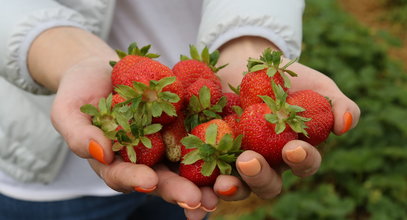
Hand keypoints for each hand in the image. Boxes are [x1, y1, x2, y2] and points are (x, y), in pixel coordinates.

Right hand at [28, 27, 215, 219]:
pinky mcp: (182, 124)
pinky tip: (233, 150)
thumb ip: (79, 135)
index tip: (149, 182)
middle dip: (180, 190)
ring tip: (223, 188)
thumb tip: (100, 153)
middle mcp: (144, 160)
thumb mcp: (69, 111)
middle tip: (198, 200)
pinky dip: (216, 144)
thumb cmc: (80, 91)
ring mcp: (166, 143)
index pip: (124, 177)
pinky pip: (200, 135)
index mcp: (115, 163)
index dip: (136, 181)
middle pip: (162, 179)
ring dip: (205, 178)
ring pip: (186, 165)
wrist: (104, 69)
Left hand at [211, 36, 359, 199]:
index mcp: (294, 151)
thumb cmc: (287, 77)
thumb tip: (346, 124)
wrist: (246, 63)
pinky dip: (202, 183)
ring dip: (232, 188)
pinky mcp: (210, 152)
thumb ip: (337, 103)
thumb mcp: (316, 85)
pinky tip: (195, 187)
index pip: (304, 164)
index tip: (293, 148)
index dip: (302, 161)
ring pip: (237, 185)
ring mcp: (237, 159)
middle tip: (249, 161)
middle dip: (260, 177)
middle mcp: (267, 162)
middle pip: (268, 184)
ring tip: (222, 182)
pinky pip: (206, 173)